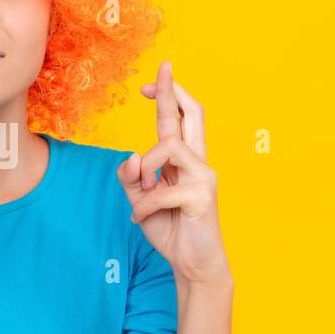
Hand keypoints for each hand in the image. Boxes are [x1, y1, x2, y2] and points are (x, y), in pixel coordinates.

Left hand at [116, 60, 230, 285]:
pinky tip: (140, 219)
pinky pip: (162, 189)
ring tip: (140, 194)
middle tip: (163, 69)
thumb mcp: (140, 201)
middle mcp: (198, 162)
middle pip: (193, 114)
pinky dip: (143, 204)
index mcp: (184, 161)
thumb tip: (130, 157)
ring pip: (168, 145)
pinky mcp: (202, 196)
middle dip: (173, 90)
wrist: (192, 265)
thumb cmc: (170, 230)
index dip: (165, 97)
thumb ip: (132, 179)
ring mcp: (204, 176)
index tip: (147, 83)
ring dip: (145, 169)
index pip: (178, 120)